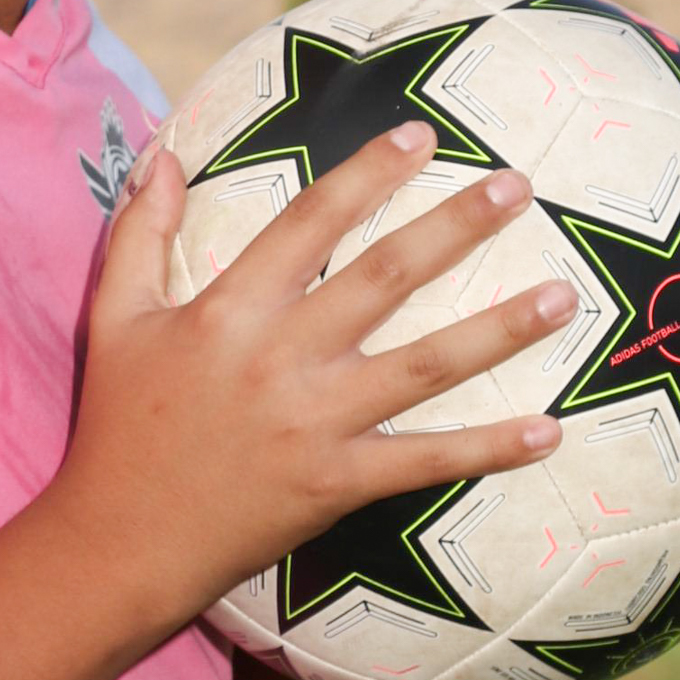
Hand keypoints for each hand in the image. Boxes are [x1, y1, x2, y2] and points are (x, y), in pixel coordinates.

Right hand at [55, 125, 570, 630]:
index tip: (421, 138)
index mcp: (230, 309)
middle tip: (519, 187)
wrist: (120, 541)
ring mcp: (316, 423)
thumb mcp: (115, 318)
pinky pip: (426, 462)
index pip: (312, 221)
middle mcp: (283, 357)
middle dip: (458, 226)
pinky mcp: (337, 483)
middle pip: (388, 276)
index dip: (368, 173)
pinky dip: (488, 449)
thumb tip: (166, 158)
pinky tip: (548, 431)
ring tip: (564, 296)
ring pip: (426, 366)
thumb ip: (140, 234)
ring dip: (500, 329)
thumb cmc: (121, 424)